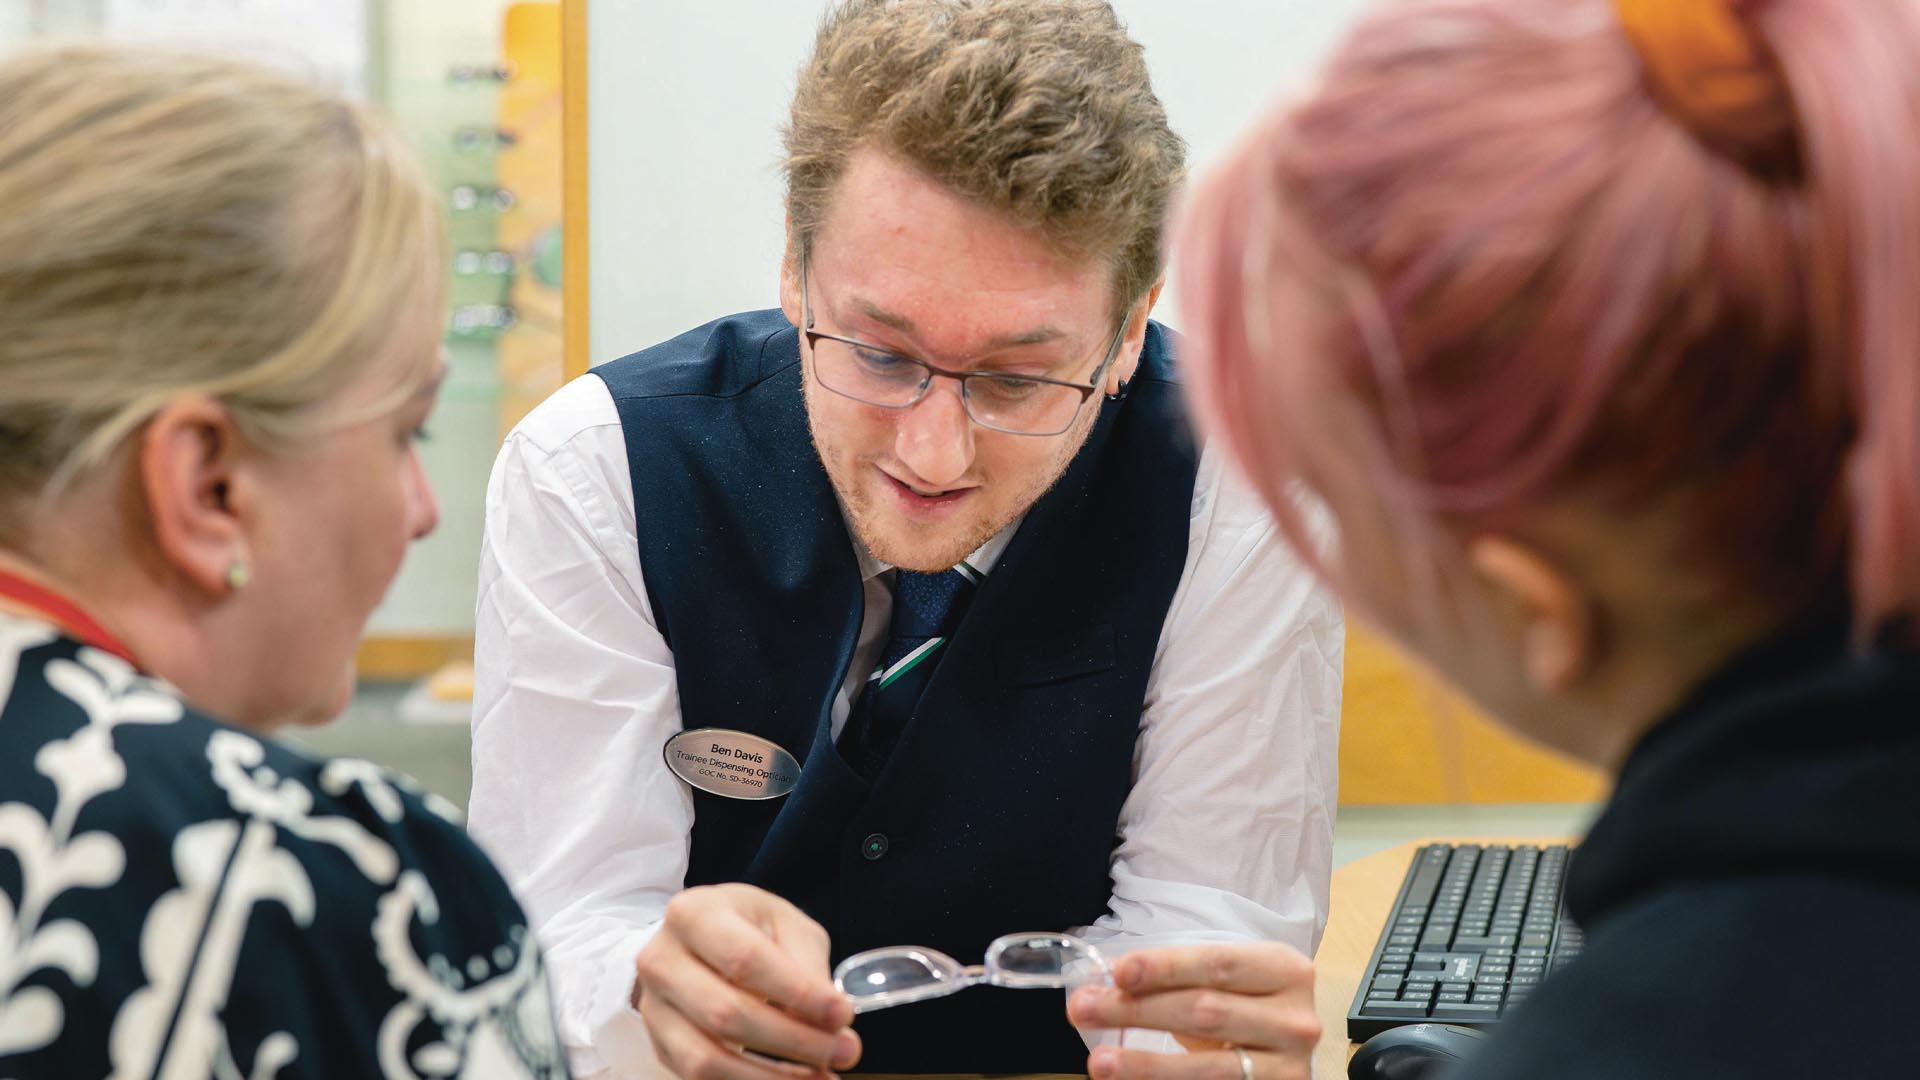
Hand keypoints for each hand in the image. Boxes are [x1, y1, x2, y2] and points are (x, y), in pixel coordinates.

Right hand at [634, 883, 860, 1078]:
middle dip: (794, 1041)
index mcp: (694, 914)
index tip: (842, 1015)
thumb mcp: (784, 923)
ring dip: (772, 1078)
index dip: (797, 993)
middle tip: (844, 1051)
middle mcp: (662, 961)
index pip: (745, 960)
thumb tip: (829, 1017)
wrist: (696, 942)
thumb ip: (805, 963)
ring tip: (823, 1077)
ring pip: (707, 1060)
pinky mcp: (661, 1047)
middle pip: (726, 1014)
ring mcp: (653, 1009)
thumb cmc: (748, 928)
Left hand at [1067, 942, 1319, 1079]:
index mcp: (1284, 971)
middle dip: (1137, 1010)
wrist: (1287, 1053)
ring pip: (1208, 1069)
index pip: (1217, 965)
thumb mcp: (1229, 985)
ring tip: (1100, 1062)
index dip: (1165, 968)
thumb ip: (1181, 981)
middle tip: (1083, 1009)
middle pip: (1205, 1012)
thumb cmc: (1249, 1009)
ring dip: (1145, 1065)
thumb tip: (1110, 984)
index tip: (1118, 972)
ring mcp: (1288, 1069)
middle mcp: (1294, 1020)